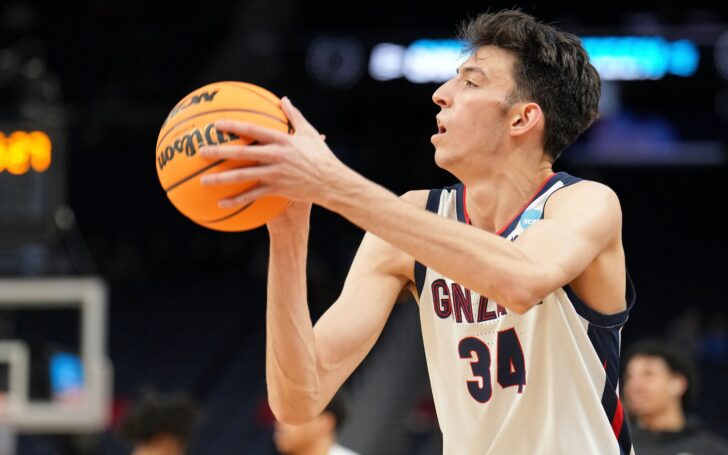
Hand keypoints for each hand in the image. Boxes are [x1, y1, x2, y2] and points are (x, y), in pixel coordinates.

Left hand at [199, 97, 346, 208]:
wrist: (331, 182)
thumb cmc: (321, 156)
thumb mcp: (309, 133)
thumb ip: (294, 116)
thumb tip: (283, 99)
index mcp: (282, 140)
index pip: (253, 130)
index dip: (233, 126)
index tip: (216, 124)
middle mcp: (276, 156)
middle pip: (242, 153)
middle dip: (220, 152)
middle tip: (201, 151)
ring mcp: (275, 174)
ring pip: (243, 176)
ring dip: (222, 179)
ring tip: (203, 181)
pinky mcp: (277, 189)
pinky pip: (252, 196)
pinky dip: (237, 200)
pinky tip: (221, 204)